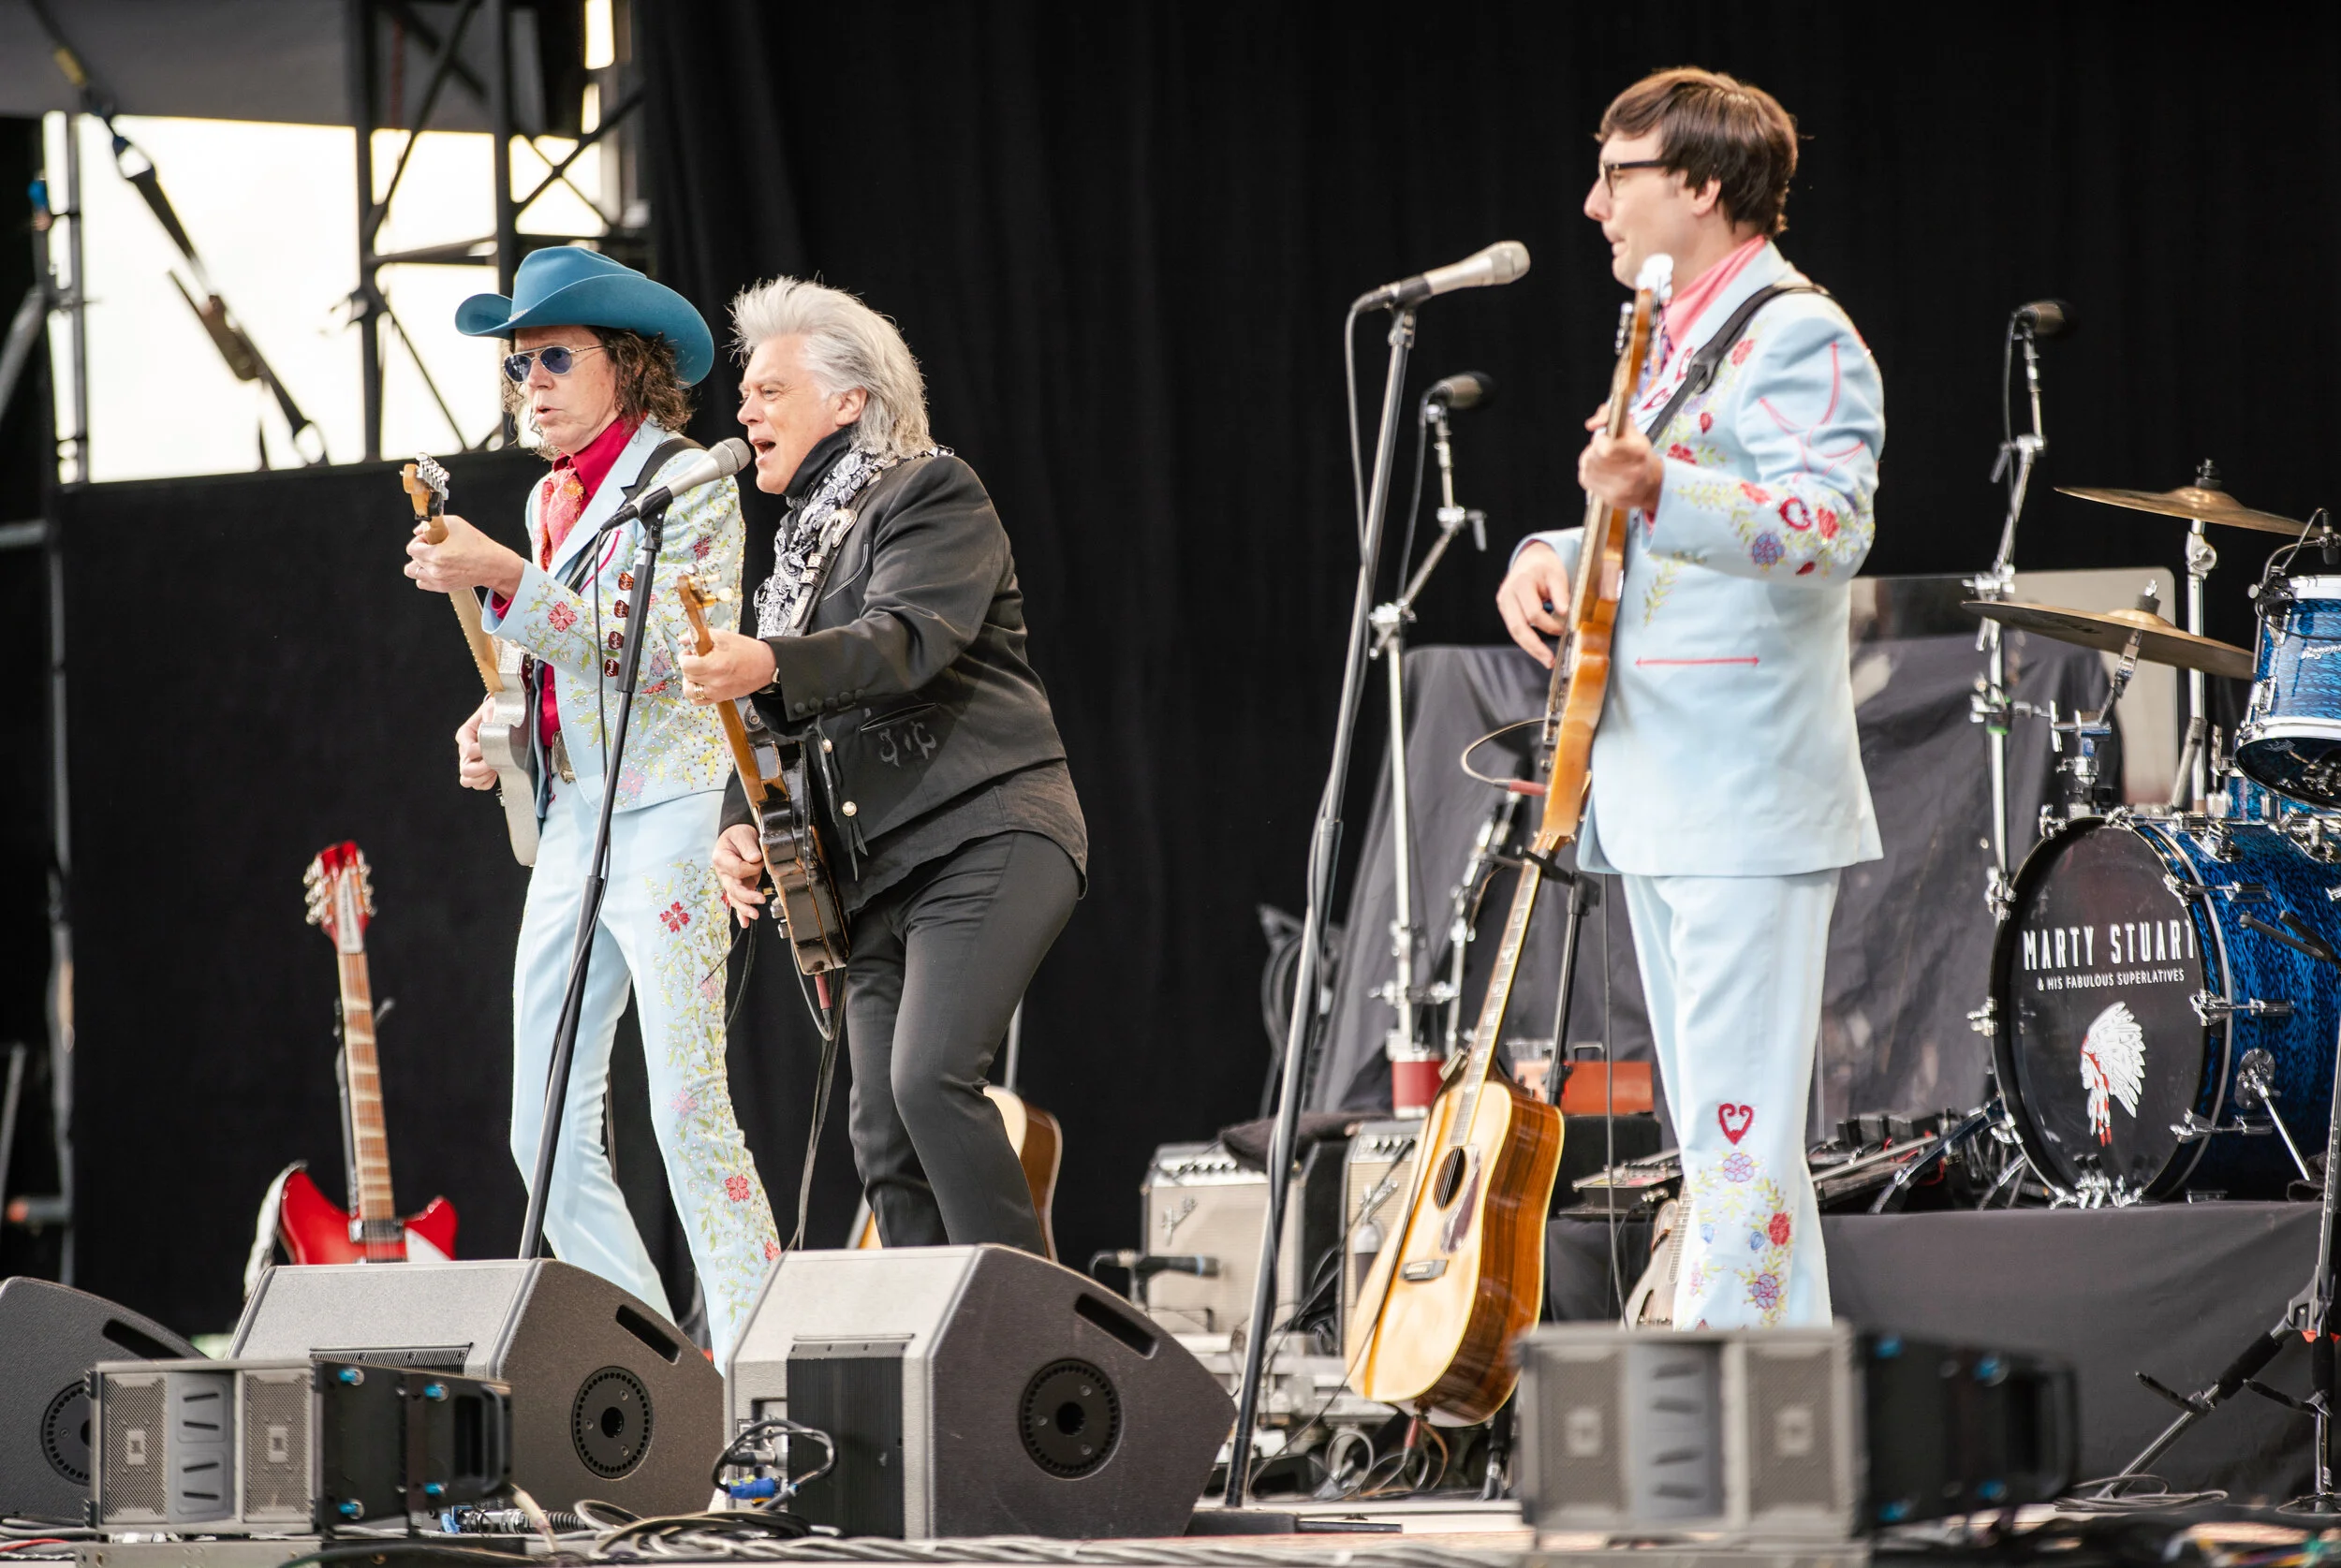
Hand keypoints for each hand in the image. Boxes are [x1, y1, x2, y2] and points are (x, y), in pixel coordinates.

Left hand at [407, 512, 525, 598]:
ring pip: (413, 573)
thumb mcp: (455, 524)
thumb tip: (419, 530)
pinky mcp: (443, 587)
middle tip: (433, 547)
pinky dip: (425, 576)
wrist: (492, 565)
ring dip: (419, 564)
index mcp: (435, 555)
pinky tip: (435, 568)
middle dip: (421, 551)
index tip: (429, 539)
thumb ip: (432, 524)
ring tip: (431, 559)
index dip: (419, 541)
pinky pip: (422, 583)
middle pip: (413, 559)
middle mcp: (435, 570)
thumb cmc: (477, 545)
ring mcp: (438, 580)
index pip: (411, 548)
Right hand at [455, 696, 496, 790]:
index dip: (482, 752)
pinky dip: (486, 783)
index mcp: (465, 735)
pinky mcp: (479, 770)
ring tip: (494, 769)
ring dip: (483, 777)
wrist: (501, 718)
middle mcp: (464, 750)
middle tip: (495, 763)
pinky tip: (495, 774)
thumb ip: (490, 715)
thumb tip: (491, 726)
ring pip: (467, 780)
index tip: (494, 748)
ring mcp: (470, 762)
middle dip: (482, 769)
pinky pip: (478, 785)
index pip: (469, 750)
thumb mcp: (493, 708)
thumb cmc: (496, 712)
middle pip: (465, 769)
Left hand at [680, 629, 777, 704]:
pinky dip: (696, 694)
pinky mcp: (721, 698)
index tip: (688, 652)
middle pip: (687, 676)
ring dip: (689, 682)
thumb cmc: (746, 650)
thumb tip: (682, 639)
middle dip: (687, 666)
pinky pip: (699, 701)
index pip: (686, 665)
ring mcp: (717, 692)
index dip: (684, 657)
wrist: (765, 665)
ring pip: (690, 692)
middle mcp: (714, 681)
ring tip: (696, 673)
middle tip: (694, 659)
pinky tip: (701, 684)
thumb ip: (700, 637)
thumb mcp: (723, 637)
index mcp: (714, 665)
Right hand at [713, 823, 767, 923]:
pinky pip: (737, 901)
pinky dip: (741, 913)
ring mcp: (729, 881)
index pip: (737, 869)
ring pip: (735, 898)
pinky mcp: (737, 886)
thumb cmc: (738, 834)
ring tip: (754, 915)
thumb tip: (755, 858)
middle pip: (733, 888)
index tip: (760, 860)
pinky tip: (745, 922)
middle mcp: (723, 872)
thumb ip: (747, 846)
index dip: (751, 867)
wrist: (737, 836)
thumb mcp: (742, 834)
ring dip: (744, 908)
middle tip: (761, 899)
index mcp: (721, 858)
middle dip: (747, 896)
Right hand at [1496, 541, 1570, 668]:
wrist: (1530, 558)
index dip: (1550, 625)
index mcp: (1521, 583)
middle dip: (1535, 647)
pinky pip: (1515, 628)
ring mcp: (1503, 602)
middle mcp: (1508, 594)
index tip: (1564, 630)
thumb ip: (1561, 593)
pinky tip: (1538, 648)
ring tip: (1546, 659)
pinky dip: (1527, 640)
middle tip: (1549, 660)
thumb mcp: (1557, 574)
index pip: (1534, 613)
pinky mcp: (1505, 609)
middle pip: (1518, 627)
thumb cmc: (1545, 566)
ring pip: (1514, 632)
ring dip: (1530, 648)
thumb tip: (1565, 613)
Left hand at [1577, 405, 1664, 517]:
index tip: (1607, 439)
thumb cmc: (1639, 455)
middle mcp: (1629, 474)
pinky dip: (1590, 471)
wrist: (1649, 487)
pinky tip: (1603, 472)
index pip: (1605, 447)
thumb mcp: (1631, 430)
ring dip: (1592, 459)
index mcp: (1638, 453)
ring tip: (1607, 461)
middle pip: (1593, 454)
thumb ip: (1608, 416)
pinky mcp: (1606, 498)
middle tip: (1608, 451)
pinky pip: (1585, 477)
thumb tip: (1590, 424)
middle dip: (1595, 449)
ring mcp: (1617, 489)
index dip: (1601, 440)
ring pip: (1586, 464)